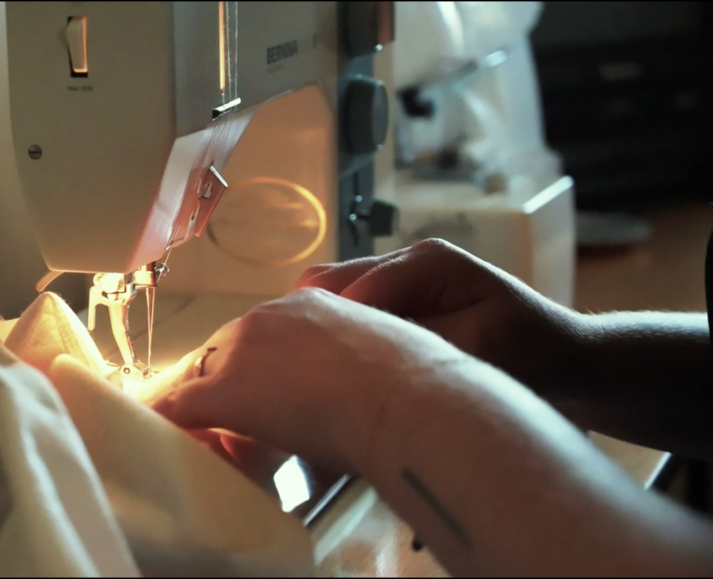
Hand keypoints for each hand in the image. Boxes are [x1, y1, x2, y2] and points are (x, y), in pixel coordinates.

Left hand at [152, 287, 473, 473]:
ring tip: (209, 437)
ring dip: (206, 407)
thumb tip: (343, 402)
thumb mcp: (381, 364)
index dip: (259, 369)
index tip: (268, 392)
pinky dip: (170, 422)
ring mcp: (244, 351)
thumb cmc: (413, 391)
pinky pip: (181, 406)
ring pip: (203, 377)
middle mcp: (270, 317)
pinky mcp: (227, 391)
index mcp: (310, 305)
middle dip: (226, 385)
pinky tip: (160, 435)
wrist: (409, 401)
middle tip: (238, 422)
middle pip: (226, 351)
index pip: (263, 334)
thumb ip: (353, 372)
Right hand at [295, 239, 583, 398]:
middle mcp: (409, 257)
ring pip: (333, 289)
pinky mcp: (400, 291)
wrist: (565, 357)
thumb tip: (358, 345)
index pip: (356, 290)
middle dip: (311, 325)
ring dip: (321, 328)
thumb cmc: (529, 355)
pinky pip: (350, 303)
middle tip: (299, 373)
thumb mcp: (475, 349)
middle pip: (331, 282)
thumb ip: (415, 339)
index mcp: (428, 263)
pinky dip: (337, 331)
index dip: (327, 331)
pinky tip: (332, 364)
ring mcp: (402, 271)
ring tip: (314, 371)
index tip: (305, 372)